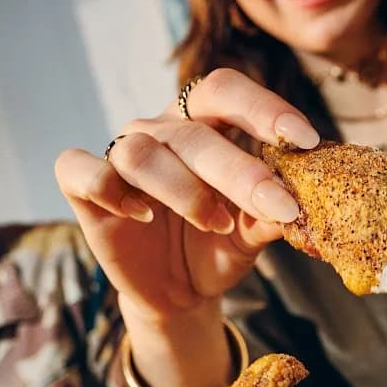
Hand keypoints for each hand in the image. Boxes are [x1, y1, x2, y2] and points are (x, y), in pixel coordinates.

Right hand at [54, 68, 318, 322]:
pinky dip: (109, 189)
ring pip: (140, 152)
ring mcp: (119, 157)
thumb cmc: (215, 250)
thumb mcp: (249, 235)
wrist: (176, 294)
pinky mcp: (85, 190)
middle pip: (192, 132)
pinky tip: (140, 215)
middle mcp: (160, 133)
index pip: (226, 92)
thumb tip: (301, 204)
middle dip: (238, 171)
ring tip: (215, 223)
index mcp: (202, 126)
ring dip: (183, 190)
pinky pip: (82, 170)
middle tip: (275, 205)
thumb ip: (269, 215)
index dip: (264, 108)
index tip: (305, 141)